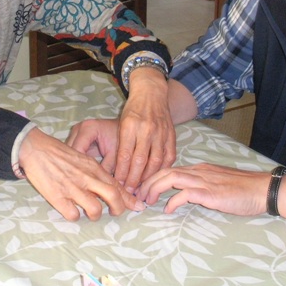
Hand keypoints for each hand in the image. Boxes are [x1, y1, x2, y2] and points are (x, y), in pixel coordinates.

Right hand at [19, 127, 143, 220]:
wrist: (36, 148)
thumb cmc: (58, 153)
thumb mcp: (81, 159)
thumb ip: (94, 172)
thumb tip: (107, 185)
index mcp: (93, 167)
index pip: (116, 184)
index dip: (129, 198)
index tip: (138, 207)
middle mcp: (86, 178)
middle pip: (113, 196)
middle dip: (119, 208)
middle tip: (115, 213)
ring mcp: (72, 188)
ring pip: (95, 210)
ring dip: (96, 216)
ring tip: (90, 213)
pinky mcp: (58, 196)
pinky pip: (73, 215)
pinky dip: (75, 217)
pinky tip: (72, 211)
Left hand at [114, 67, 174, 191]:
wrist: (152, 93)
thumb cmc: (132, 109)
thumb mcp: (121, 123)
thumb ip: (120, 144)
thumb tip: (113, 170)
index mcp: (129, 125)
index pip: (124, 154)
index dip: (121, 173)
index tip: (118, 186)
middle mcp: (145, 129)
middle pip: (140, 160)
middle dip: (134, 180)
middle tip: (129, 193)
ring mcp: (160, 132)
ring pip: (155, 161)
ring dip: (149, 178)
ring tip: (142, 190)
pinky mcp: (172, 135)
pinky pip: (169, 157)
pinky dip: (163, 170)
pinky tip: (157, 178)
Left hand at [135, 163, 269, 214]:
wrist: (263, 189)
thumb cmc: (244, 189)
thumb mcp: (218, 183)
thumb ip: (201, 185)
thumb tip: (185, 193)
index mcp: (200, 168)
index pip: (170, 168)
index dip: (154, 176)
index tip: (143, 187)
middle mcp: (199, 171)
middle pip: (165, 170)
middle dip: (148, 181)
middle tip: (138, 194)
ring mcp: (204, 180)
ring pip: (171, 178)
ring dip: (155, 188)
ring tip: (146, 200)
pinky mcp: (210, 193)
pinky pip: (185, 194)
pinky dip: (173, 201)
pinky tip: (168, 210)